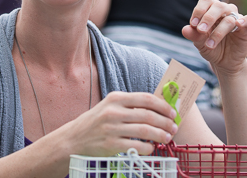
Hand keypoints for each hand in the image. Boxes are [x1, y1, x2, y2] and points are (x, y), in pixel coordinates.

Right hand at [53, 92, 177, 155]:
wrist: (72, 140)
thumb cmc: (95, 123)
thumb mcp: (110, 107)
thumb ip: (130, 106)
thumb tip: (159, 108)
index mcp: (115, 98)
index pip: (146, 99)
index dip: (163, 106)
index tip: (173, 112)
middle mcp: (113, 111)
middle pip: (148, 115)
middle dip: (166, 122)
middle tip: (173, 127)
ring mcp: (111, 128)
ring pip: (145, 131)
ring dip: (161, 135)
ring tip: (167, 138)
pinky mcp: (110, 145)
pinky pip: (136, 146)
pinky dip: (148, 148)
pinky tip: (151, 148)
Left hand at [180, 0, 246, 75]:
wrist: (224, 62)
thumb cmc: (211, 48)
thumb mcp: (199, 43)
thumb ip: (194, 35)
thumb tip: (185, 29)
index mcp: (211, 10)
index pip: (206, 1)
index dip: (199, 10)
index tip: (193, 24)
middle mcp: (225, 11)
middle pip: (218, 6)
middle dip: (208, 18)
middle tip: (201, 30)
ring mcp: (237, 19)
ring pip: (230, 17)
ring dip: (219, 31)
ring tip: (209, 45)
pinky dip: (246, 20)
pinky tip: (239, 24)